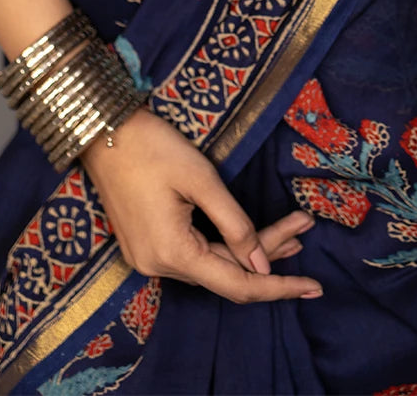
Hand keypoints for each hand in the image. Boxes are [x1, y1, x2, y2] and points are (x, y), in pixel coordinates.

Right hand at [80, 106, 321, 301]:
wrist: (101, 129)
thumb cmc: (153, 147)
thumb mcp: (202, 179)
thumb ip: (236, 226)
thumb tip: (264, 266)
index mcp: (173, 253)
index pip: (237, 285)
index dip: (279, 287)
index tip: (315, 287)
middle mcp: (158, 266)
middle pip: (226, 272)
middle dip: (269, 253)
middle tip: (304, 228)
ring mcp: (147, 257)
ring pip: (210, 263)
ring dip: (248, 250)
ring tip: (289, 232)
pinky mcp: (144, 244)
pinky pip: (192, 254)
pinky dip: (223, 245)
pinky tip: (245, 236)